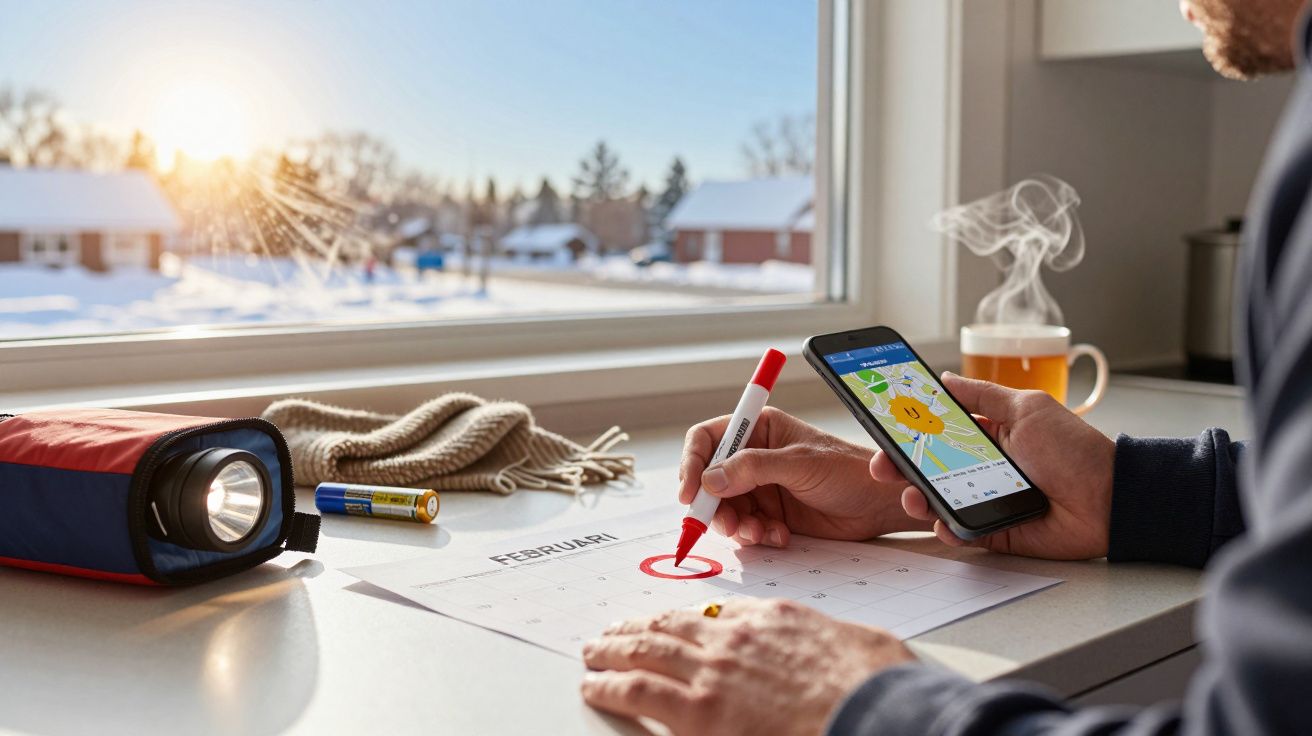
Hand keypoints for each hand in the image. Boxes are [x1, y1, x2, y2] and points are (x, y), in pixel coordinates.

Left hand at [580, 599, 914, 735]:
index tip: (670, 623)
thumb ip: (821, 640)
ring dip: (613, 649)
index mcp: (771, 619)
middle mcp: (735, 638)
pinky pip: (640, 689)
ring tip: (594, 652)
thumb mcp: (855, 643)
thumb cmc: (874, 685)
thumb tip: (826, 648)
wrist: (870, 709)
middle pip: (670, 625)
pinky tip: (595, 686)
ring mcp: (714, 671)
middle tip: (614, 631)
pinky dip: (610, 685)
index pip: (715, 612)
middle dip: (637, 628)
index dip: (684, 618)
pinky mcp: (699, 710)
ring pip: (646, 650)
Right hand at [680, 407, 930, 547]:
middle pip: (709, 480)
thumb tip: (710, 480)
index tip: (690, 491)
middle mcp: (754, 457)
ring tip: (760, 532)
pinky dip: (756, 536)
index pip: (708, 439)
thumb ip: (753, 469)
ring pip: (725, 509)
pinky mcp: (771, 514)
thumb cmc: (847, 469)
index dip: (693, 463)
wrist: (878, 504)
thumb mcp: (799, 464)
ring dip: (737, 525)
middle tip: (727, 524)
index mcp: (759, 429)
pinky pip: (746, 528)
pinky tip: (779, 535)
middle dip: (713, 505)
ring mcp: (761, 488)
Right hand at [872, 372, 1113, 559]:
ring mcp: (984, 500)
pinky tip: (942, 522)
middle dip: (901, 467)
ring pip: (938, 501)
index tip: (885, 428)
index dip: (909, 431)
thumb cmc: (1075, 450)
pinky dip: (947, 529)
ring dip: (918, 499)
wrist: (1110, 500)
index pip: (937, 431)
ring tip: (914, 497)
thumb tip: (945, 378)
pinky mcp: (993, 531)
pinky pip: (961, 532)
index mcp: (987, 436)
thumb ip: (983, 396)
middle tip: (884, 468)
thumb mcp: (1027, 408)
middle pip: (928, 467)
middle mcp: (981, 468)